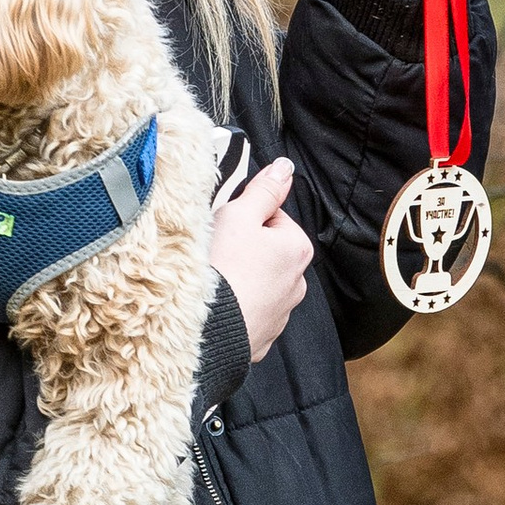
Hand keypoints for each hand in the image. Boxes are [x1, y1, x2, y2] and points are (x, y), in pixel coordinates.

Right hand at [208, 157, 311, 358]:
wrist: (207, 329)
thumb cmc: (224, 268)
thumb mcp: (240, 215)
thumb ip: (264, 190)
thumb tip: (284, 169)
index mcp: (297, 249)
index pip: (272, 218)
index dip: (245, 218)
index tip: (227, 228)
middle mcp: (297, 283)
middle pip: (265, 251)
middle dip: (243, 249)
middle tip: (218, 253)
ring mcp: (280, 314)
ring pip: (256, 282)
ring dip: (238, 278)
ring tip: (216, 280)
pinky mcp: (261, 336)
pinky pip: (247, 311)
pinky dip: (234, 306)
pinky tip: (218, 303)